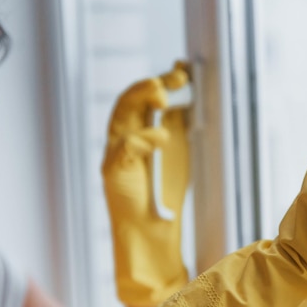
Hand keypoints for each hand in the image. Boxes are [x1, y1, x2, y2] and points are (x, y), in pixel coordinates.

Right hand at [102, 61, 190, 306]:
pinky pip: (124, 149)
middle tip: (174, 79)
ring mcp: (116, 156)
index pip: (145, 100)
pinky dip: (143, 139)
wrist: (152, 236)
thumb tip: (192, 102)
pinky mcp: (114, 174)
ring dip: (139, 101)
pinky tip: (162, 135)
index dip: (162, 82)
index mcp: (139, 135)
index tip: (184, 70)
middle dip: (149, 86)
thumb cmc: (165, 198)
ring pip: (119, 118)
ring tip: (162, 94)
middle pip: (128, 102)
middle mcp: (124, 141)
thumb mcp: (180, 158)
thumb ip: (181, 131)